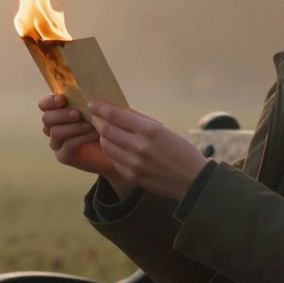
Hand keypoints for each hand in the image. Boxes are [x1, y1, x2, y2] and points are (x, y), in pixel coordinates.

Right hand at [39, 94, 123, 179]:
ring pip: (55, 132)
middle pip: (46, 119)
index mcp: (59, 111)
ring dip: (74, 127)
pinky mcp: (64, 156)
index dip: (49, 101)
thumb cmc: (107, 123)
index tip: (62, 99)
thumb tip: (85, 87)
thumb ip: (89, 98)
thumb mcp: (99, 106)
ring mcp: (58, 143)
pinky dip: (81, 138)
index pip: (44, 104)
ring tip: (92, 125)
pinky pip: (67, 145)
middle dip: (62, 114)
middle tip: (79, 114)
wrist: (118, 147)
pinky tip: (95, 135)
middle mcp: (54, 126)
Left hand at [88, 100, 209, 201]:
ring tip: (105, 131)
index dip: (100, 108)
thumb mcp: (162, 129)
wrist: (191, 179)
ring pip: (106, 145)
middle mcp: (138, 146)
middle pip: (106, 130)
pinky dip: (112, 150)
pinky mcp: (130, 176)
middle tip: (96, 116)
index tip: (92, 103)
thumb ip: (139, 120)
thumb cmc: (179, 149)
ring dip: (103, 136)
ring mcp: (133, 163)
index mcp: (149, 130)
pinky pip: (113, 159)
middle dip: (98, 120)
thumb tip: (118, 111)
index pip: (115, 116)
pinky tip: (116, 147)